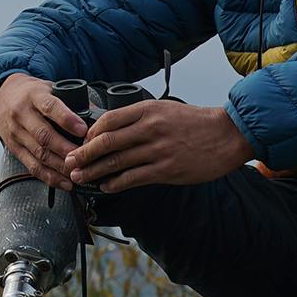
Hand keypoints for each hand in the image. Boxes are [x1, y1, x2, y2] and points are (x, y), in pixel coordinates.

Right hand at [0, 73, 88, 191]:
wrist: (3, 97)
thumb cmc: (33, 94)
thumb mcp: (50, 88)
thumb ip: (71, 101)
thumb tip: (99, 115)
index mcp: (34, 96)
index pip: (50, 107)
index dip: (67, 119)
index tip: (83, 130)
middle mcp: (22, 114)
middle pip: (44, 135)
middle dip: (65, 149)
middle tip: (84, 158)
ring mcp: (16, 133)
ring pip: (39, 154)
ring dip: (60, 166)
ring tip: (78, 173)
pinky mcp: (14, 148)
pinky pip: (32, 166)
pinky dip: (50, 177)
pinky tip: (65, 182)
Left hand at [66, 100, 253, 192]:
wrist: (227, 135)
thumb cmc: (195, 122)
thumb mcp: (164, 109)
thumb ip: (139, 117)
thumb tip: (110, 128)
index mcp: (147, 110)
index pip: (108, 120)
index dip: (89, 133)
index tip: (80, 142)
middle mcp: (150, 128)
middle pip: (106, 142)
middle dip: (83, 154)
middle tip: (68, 162)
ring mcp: (158, 150)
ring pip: (116, 162)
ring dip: (94, 172)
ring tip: (80, 178)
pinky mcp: (167, 170)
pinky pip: (133, 178)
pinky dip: (115, 183)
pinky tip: (105, 187)